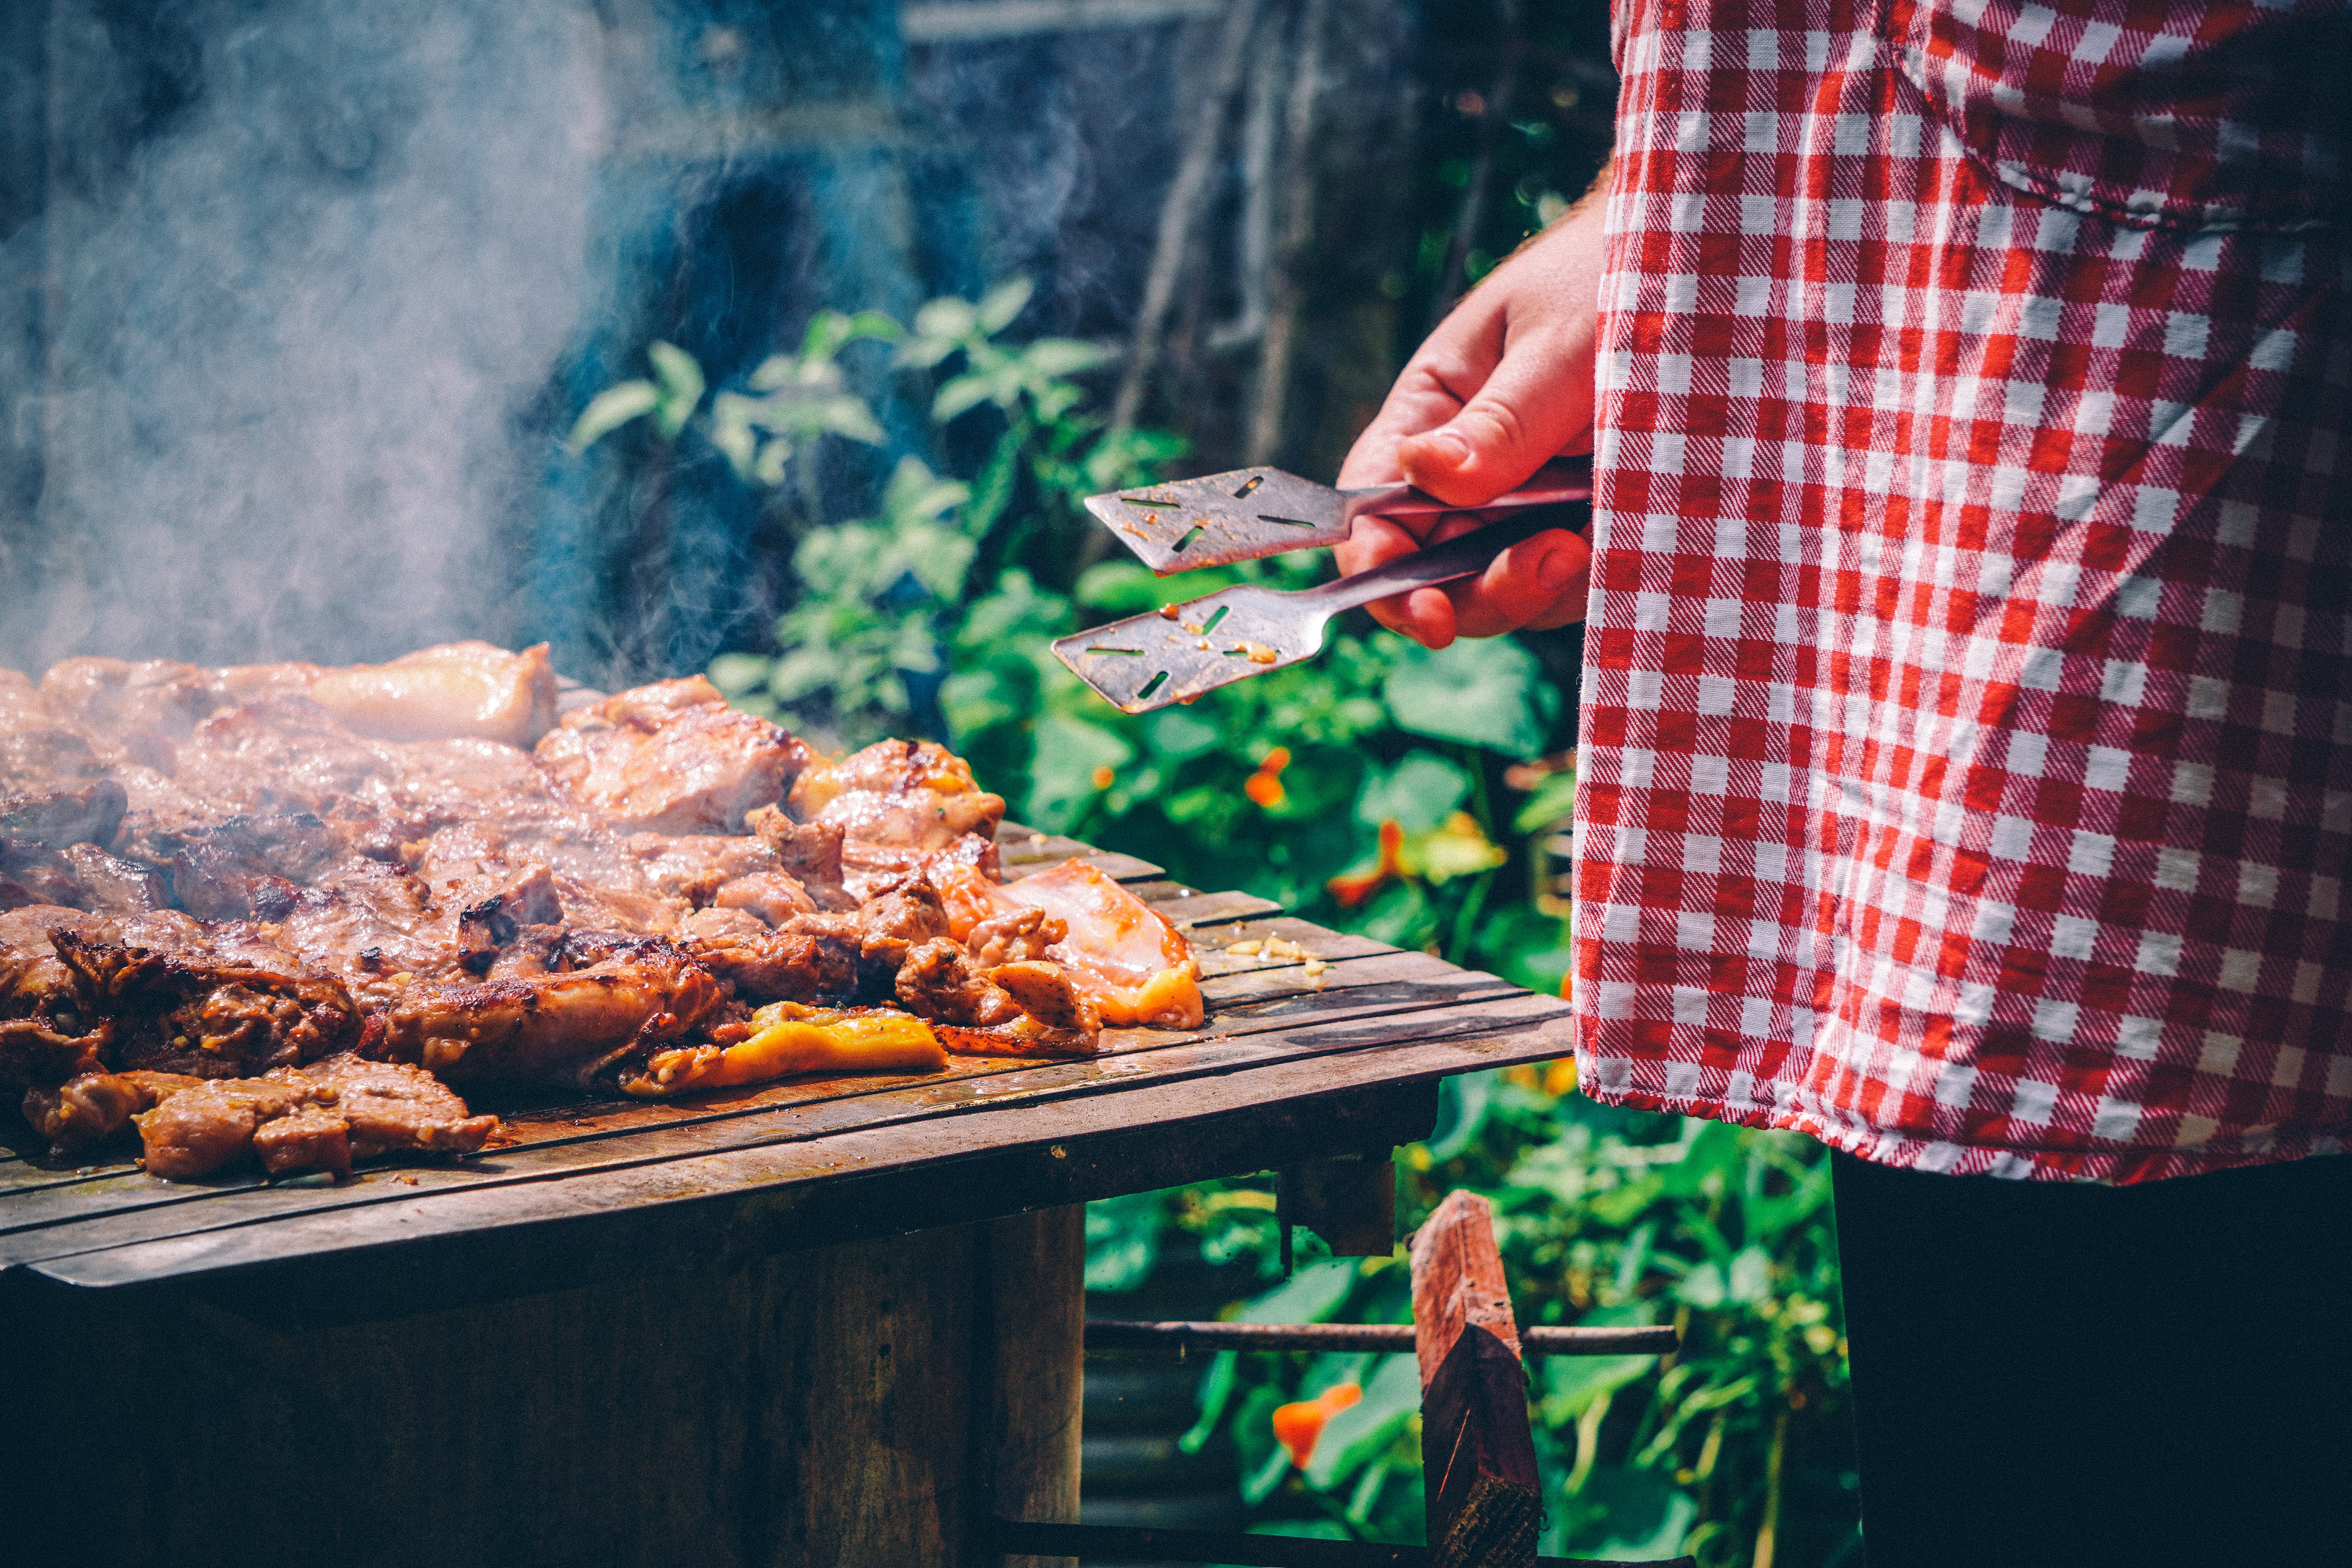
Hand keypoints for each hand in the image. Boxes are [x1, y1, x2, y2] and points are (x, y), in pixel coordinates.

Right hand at [1334, 169, 1608, 646]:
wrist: (1711, 267)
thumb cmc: (1614, 276)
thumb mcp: (1558, 345)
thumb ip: (1499, 420)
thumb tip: (1421, 472)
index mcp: (1434, 412)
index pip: (1372, 506)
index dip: (1381, 568)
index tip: (1426, 611)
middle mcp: (1468, 470)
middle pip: (1434, 570)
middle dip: (1478, 592)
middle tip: (1548, 564)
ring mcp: (1528, 504)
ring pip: (1504, 587)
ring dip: (1538, 589)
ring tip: (1586, 543)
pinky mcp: (1588, 522)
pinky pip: (1573, 584)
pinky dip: (1593, 580)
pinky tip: (1627, 536)